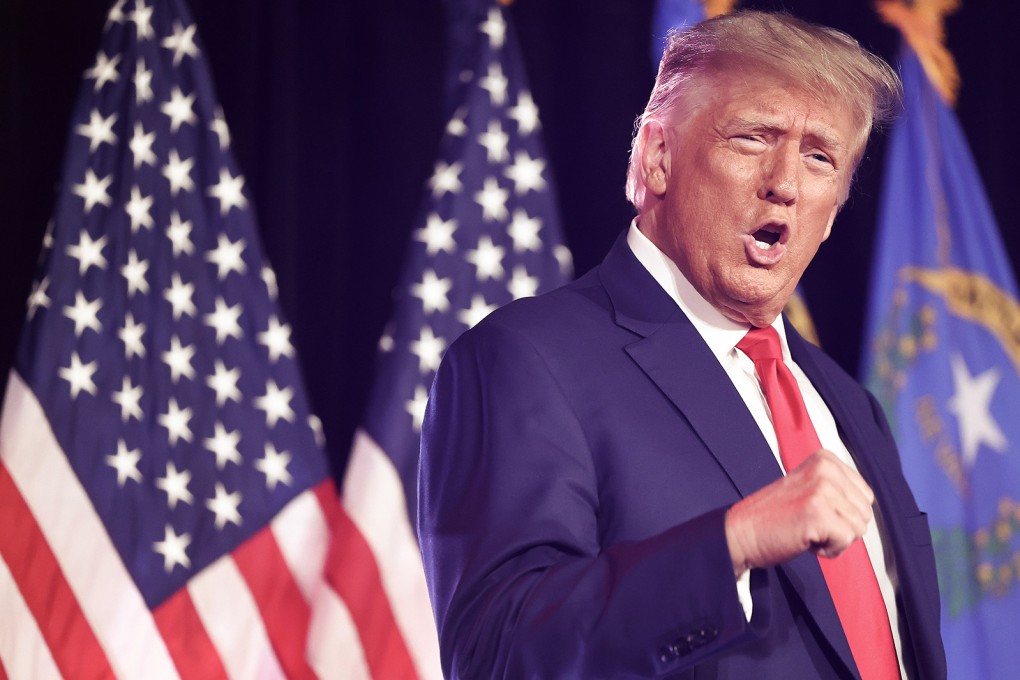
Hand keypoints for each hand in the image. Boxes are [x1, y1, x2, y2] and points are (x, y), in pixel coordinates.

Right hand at [724, 449, 874, 575]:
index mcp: (825, 458)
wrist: (741, 532)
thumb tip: (868, 506)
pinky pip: (846, 540)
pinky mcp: (819, 513)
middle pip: (865, 512)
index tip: (814, 511)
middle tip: (809, 523)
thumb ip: (838, 488)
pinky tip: (806, 540)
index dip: (843, 513)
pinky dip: (829, 550)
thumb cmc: (774, 517)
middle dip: (841, 526)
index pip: (865, 495)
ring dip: (834, 538)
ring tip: (806, 530)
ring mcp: (822, 489)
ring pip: (859, 527)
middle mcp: (826, 468)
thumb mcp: (809, 487)